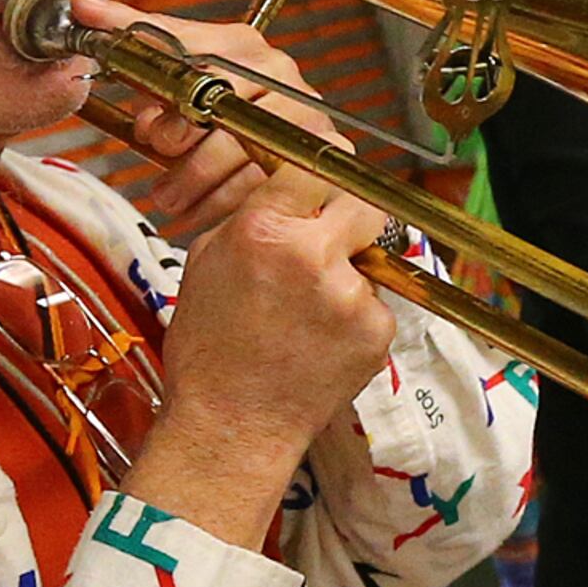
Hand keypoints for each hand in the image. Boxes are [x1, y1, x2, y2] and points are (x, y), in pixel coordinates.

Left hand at [67, 0, 332, 242]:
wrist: (281, 142)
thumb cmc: (222, 109)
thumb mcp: (179, 74)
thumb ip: (136, 41)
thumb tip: (83, 10)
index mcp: (243, 44)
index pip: (189, 48)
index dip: (154, 75)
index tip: (125, 87)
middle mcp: (277, 72)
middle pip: (216, 104)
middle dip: (179, 137)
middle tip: (159, 151)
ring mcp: (302, 110)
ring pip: (238, 148)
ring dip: (194, 179)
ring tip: (169, 195)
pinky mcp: (315, 151)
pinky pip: (261, 180)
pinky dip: (222, 200)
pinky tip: (199, 207)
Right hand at [130, 167, 395, 546]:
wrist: (233, 425)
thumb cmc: (211, 348)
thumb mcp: (210, 260)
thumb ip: (256, 216)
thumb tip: (291, 185)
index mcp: (265, 231)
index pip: (316, 162)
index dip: (320, 171)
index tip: (319, 180)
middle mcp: (314, 256)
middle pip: (363, 200)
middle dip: (348, 213)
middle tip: (327, 236)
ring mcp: (352, 296)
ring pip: (370, 253)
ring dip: (349, 266)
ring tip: (309, 305)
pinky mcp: (377, 331)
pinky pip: (376, 300)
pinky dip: (355, 312)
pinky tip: (321, 337)